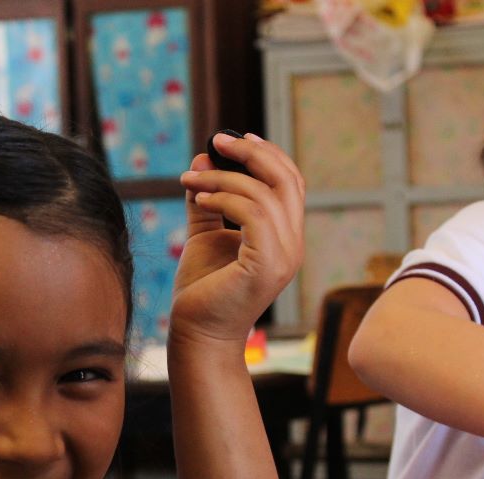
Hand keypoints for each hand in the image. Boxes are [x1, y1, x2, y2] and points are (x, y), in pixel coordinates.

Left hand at [172, 132, 304, 344]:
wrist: (197, 334)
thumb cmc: (202, 291)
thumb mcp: (203, 234)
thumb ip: (207, 199)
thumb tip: (200, 158)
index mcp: (285, 237)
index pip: (290, 183)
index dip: (266, 154)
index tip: (232, 138)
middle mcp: (293, 246)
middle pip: (287, 179)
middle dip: (251, 153)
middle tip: (215, 141)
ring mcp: (284, 257)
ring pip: (265, 193)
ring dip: (223, 177)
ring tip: (191, 181)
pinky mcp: (267, 265)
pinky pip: (253, 212)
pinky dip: (224, 196)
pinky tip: (199, 197)